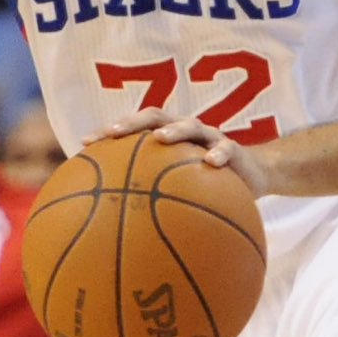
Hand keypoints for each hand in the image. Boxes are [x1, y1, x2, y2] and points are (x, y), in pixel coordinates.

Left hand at [97, 107, 271, 194]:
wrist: (253, 175)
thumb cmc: (205, 182)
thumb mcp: (179, 187)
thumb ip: (151, 193)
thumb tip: (111, 220)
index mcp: (168, 136)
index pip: (133, 127)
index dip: (109, 132)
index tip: (84, 142)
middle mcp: (185, 130)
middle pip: (156, 116)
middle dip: (133, 122)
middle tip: (114, 132)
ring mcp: (210, 137)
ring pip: (191, 125)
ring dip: (175, 130)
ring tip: (160, 138)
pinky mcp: (235, 149)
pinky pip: (226, 149)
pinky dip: (218, 154)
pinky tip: (209, 163)